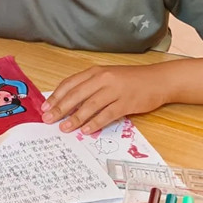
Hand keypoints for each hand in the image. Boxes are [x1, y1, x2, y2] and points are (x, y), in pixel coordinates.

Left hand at [41, 63, 168, 133]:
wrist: (158, 80)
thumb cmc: (130, 80)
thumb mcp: (107, 77)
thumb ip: (89, 86)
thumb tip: (68, 102)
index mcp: (95, 72)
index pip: (70, 84)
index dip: (56, 96)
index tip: (45, 107)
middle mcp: (103, 79)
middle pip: (76, 95)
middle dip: (60, 108)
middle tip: (48, 119)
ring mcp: (115, 90)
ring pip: (90, 105)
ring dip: (75, 118)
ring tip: (64, 128)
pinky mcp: (126, 102)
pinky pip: (107, 114)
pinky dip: (95, 123)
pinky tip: (86, 130)